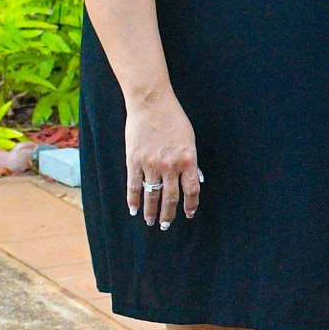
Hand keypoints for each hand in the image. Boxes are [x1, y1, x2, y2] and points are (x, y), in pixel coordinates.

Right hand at [125, 90, 201, 229]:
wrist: (152, 104)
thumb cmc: (174, 119)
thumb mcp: (189, 139)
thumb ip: (190, 160)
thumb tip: (195, 178)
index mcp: (188, 160)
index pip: (192, 190)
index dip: (190, 204)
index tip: (189, 213)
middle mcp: (170, 165)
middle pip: (171, 197)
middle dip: (169, 214)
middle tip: (166, 225)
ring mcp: (151, 164)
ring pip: (152, 194)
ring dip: (151, 211)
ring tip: (150, 221)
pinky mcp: (134, 161)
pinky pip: (134, 185)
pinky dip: (133, 199)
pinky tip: (133, 209)